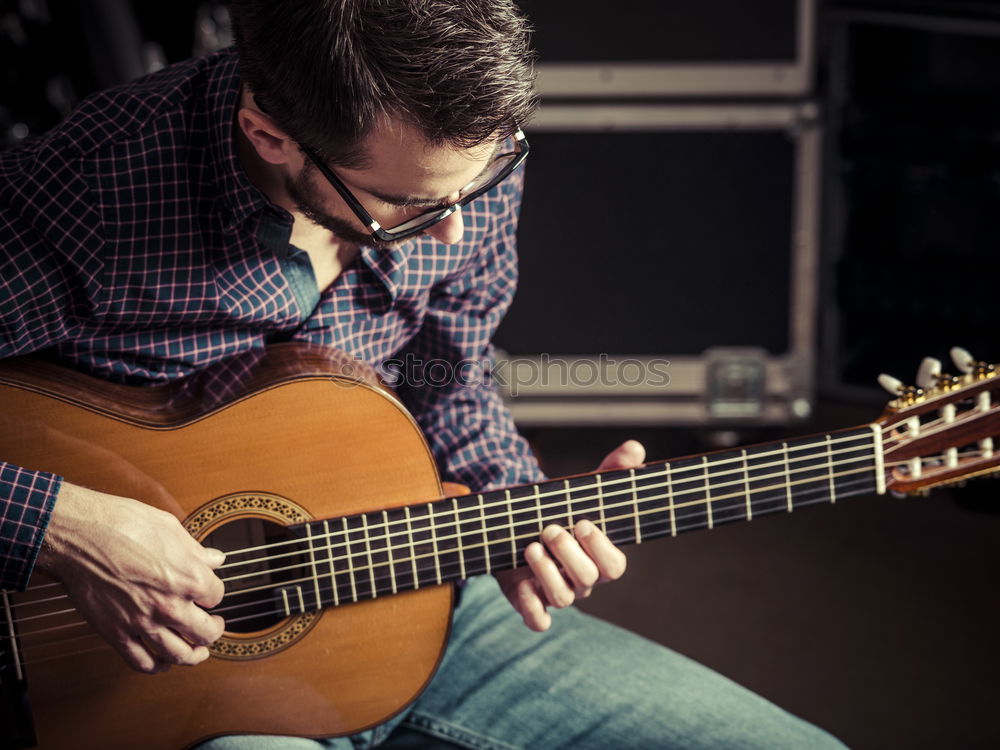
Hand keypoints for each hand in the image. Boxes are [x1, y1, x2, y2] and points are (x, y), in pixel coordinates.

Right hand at [36, 482, 225, 672]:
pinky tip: (164, 662)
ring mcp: (143, 623)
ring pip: (179, 655)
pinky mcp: (117, 633)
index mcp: (189, 578)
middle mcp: (171, 605)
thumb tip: (215, 559)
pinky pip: (142, 662)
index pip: (217, 595)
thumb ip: (196, 550)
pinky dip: (157, 666)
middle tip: (214, 624)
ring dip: (194, 655)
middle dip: (214, 629)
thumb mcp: (170, 528)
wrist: (80, 535)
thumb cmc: (123, 524)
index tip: (209, 590)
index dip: (214, 592)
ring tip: (199, 650)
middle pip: (206, 632)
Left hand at [495, 440, 644, 630]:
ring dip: (547, 573)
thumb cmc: (561, 511)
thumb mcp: (584, 489)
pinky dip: (532, 608)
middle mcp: (582, 579)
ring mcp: (556, 593)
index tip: (583, 522)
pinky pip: (538, 620)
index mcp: (599, 557)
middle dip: (570, 554)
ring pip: (564, 599)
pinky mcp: (529, 602)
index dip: (602, 547)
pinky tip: (523, 585)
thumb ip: (610, 470)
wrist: (518, 526)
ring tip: (530, 547)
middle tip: (550, 529)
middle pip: (589, 580)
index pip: (615, 566)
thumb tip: (634, 448)